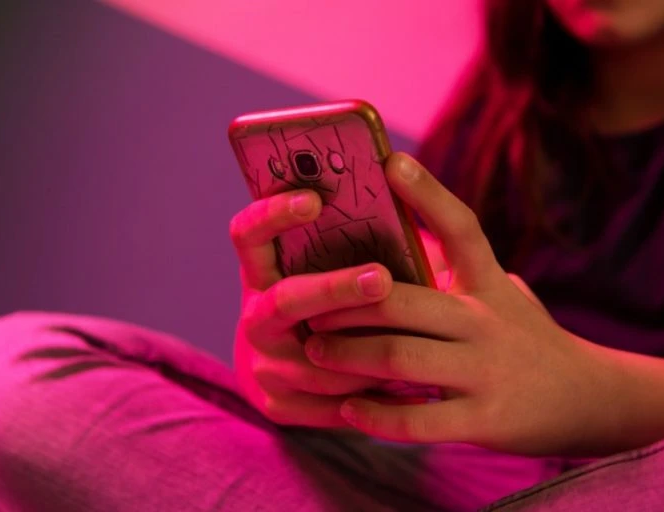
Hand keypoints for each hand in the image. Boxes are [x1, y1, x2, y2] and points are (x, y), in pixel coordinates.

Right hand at [229, 189, 393, 427]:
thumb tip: (403, 193)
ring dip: (367, 349)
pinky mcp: (278, 406)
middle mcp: (255, 317)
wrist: (289, 375)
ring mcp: (263, 365)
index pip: (248, 234)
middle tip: (381, 278)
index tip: (314, 198)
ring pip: (319, 360)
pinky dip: (374, 393)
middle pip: (286, 300)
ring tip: (415, 338)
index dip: (273, 214)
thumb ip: (350, 240)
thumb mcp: (325, 269)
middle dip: (335, 289)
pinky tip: (413, 383)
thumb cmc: (331, 304)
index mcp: (262, 272)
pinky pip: (332, 404)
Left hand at [303, 153, 614, 455]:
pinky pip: (418, 420)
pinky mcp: (486, 419)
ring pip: (400, 357)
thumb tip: (408, 232)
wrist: (590, 399)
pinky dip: (377, 416)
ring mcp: (487, 371)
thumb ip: (462, 269)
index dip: (425, 191)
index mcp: (489, 284)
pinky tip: (351, 410)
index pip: (460, 226)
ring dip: (348, 356)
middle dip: (346, 304)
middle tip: (307, 308)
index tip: (389, 161)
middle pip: (402, 300)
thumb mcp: (503, 295)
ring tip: (315, 353)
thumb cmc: (529, 339)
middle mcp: (487, 321)